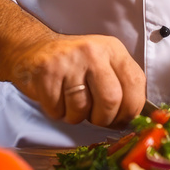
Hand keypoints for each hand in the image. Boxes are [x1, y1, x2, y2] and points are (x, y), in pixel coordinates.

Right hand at [10, 35, 146, 128]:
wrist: (34, 49)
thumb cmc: (75, 64)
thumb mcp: (104, 63)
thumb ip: (121, 84)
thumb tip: (134, 118)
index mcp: (114, 50)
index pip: (135, 84)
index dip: (131, 110)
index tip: (122, 119)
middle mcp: (93, 52)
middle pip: (111, 100)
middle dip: (103, 119)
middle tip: (95, 118)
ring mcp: (69, 62)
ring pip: (81, 110)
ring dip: (76, 117)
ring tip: (71, 103)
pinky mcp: (46, 73)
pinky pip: (58, 110)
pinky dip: (57, 113)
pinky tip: (56, 98)